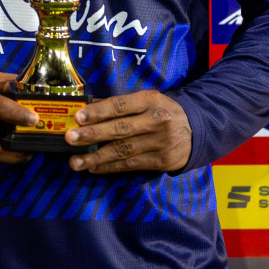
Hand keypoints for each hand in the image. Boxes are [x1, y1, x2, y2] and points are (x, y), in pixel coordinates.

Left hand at [65, 90, 191, 173]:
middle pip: (120, 129)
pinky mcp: (163, 161)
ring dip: (96, 157)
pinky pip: (131, 165)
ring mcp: (161, 142)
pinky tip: (94, 168)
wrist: (197, 129)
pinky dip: (111, 167)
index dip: (98, 111)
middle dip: (93, 134)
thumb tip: (88, 107)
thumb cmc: (163, 112)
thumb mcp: (147, 101)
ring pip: (123, 151)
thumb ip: (121, 105)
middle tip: (70, 139)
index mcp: (150, 100)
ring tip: (75, 162)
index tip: (78, 117)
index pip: (120, 106)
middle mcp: (156, 120)